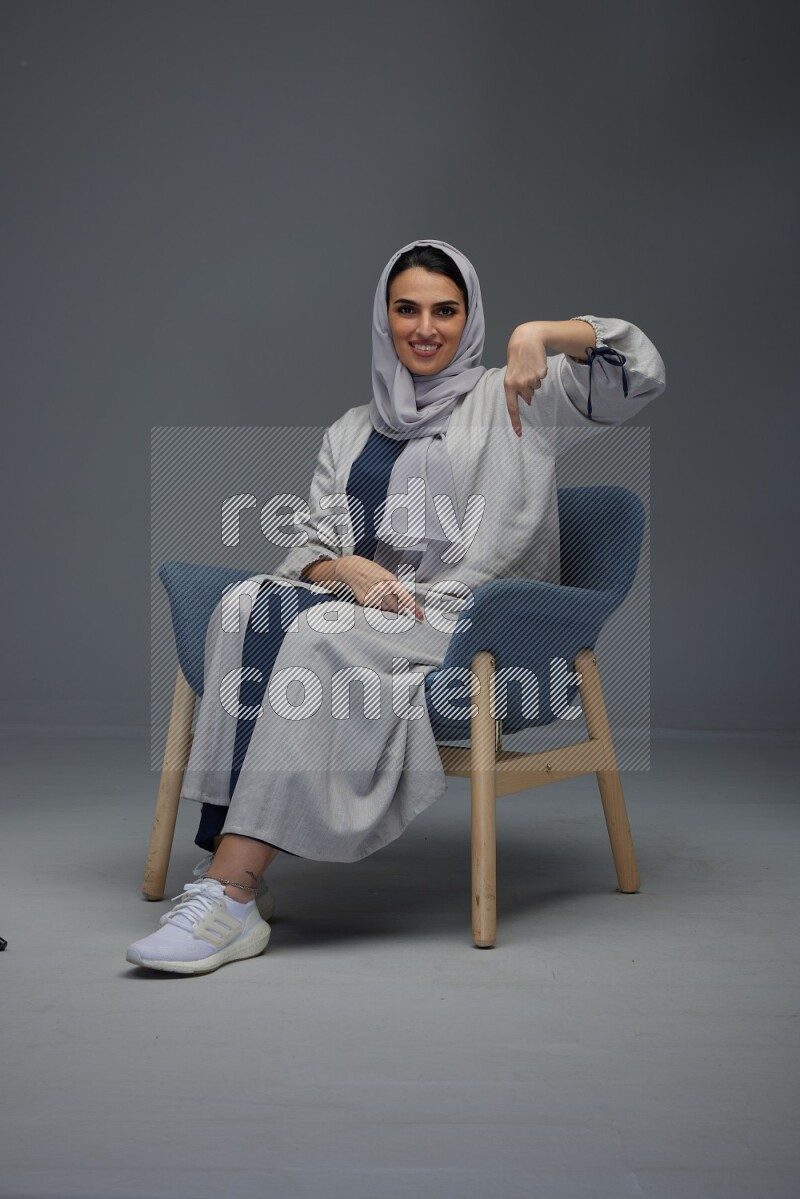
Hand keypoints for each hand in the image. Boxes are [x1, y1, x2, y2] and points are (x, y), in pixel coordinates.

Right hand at [328, 555, 423, 621]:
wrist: (350, 568)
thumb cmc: (369, 570)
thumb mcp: (385, 574)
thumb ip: (394, 588)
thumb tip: (403, 602)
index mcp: (390, 580)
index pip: (405, 597)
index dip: (413, 608)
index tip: (420, 616)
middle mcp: (382, 589)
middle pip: (397, 607)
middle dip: (399, 607)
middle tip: (394, 603)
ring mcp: (372, 596)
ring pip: (386, 609)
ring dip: (387, 606)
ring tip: (378, 594)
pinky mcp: (364, 601)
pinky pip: (375, 608)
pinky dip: (375, 605)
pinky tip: (370, 595)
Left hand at [504, 322, 549, 436]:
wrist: (527, 339)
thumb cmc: (517, 356)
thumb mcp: (511, 372)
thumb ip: (517, 388)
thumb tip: (528, 401)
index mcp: (508, 384)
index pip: (512, 407)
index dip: (515, 421)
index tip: (519, 433)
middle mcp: (519, 384)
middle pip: (528, 395)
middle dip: (527, 388)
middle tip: (524, 371)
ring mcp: (531, 379)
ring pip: (535, 387)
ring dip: (533, 379)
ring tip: (529, 366)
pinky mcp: (541, 373)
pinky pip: (541, 379)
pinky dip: (539, 373)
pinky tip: (535, 363)